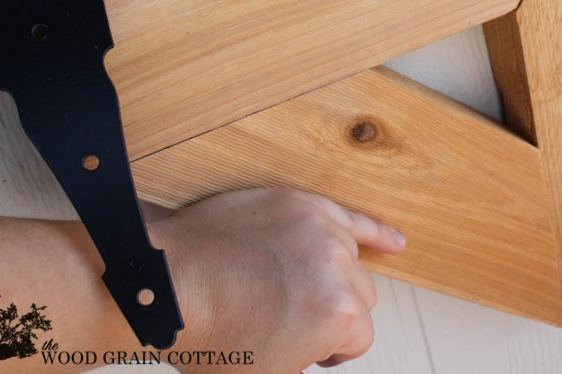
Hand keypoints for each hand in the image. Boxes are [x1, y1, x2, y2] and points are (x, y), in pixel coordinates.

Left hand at [149, 188, 404, 372]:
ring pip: (350, 261)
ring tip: (294, 287)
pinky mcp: (299, 203)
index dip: (327, 349)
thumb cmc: (209, 334)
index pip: (358, 339)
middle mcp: (337, 267)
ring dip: (331, 277)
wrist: (166, 284)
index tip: (303, 348)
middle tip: (287, 321)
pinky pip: (350, 217)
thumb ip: (306, 363)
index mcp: (339, 315)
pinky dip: (375, 232)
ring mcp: (319, 229)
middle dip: (330, 312)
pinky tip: (395, 243)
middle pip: (360, 297)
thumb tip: (317, 351)